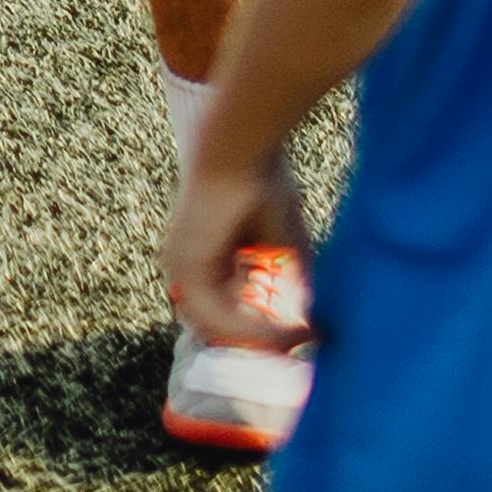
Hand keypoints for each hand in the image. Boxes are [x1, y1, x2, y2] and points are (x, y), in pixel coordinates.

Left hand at [164, 144, 315, 356]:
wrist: (242, 146)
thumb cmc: (263, 183)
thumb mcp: (282, 246)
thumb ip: (289, 287)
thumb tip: (311, 327)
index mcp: (201, 262)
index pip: (223, 316)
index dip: (259, 334)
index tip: (297, 340)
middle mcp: (185, 270)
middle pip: (220, 329)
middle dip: (262, 342)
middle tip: (301, 345)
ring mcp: (180, 269)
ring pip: (220, 329)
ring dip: (263, 340)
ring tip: (300, 337)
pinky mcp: (187, 267)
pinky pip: (218, 317)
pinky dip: (254, 328)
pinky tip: (287, 328)